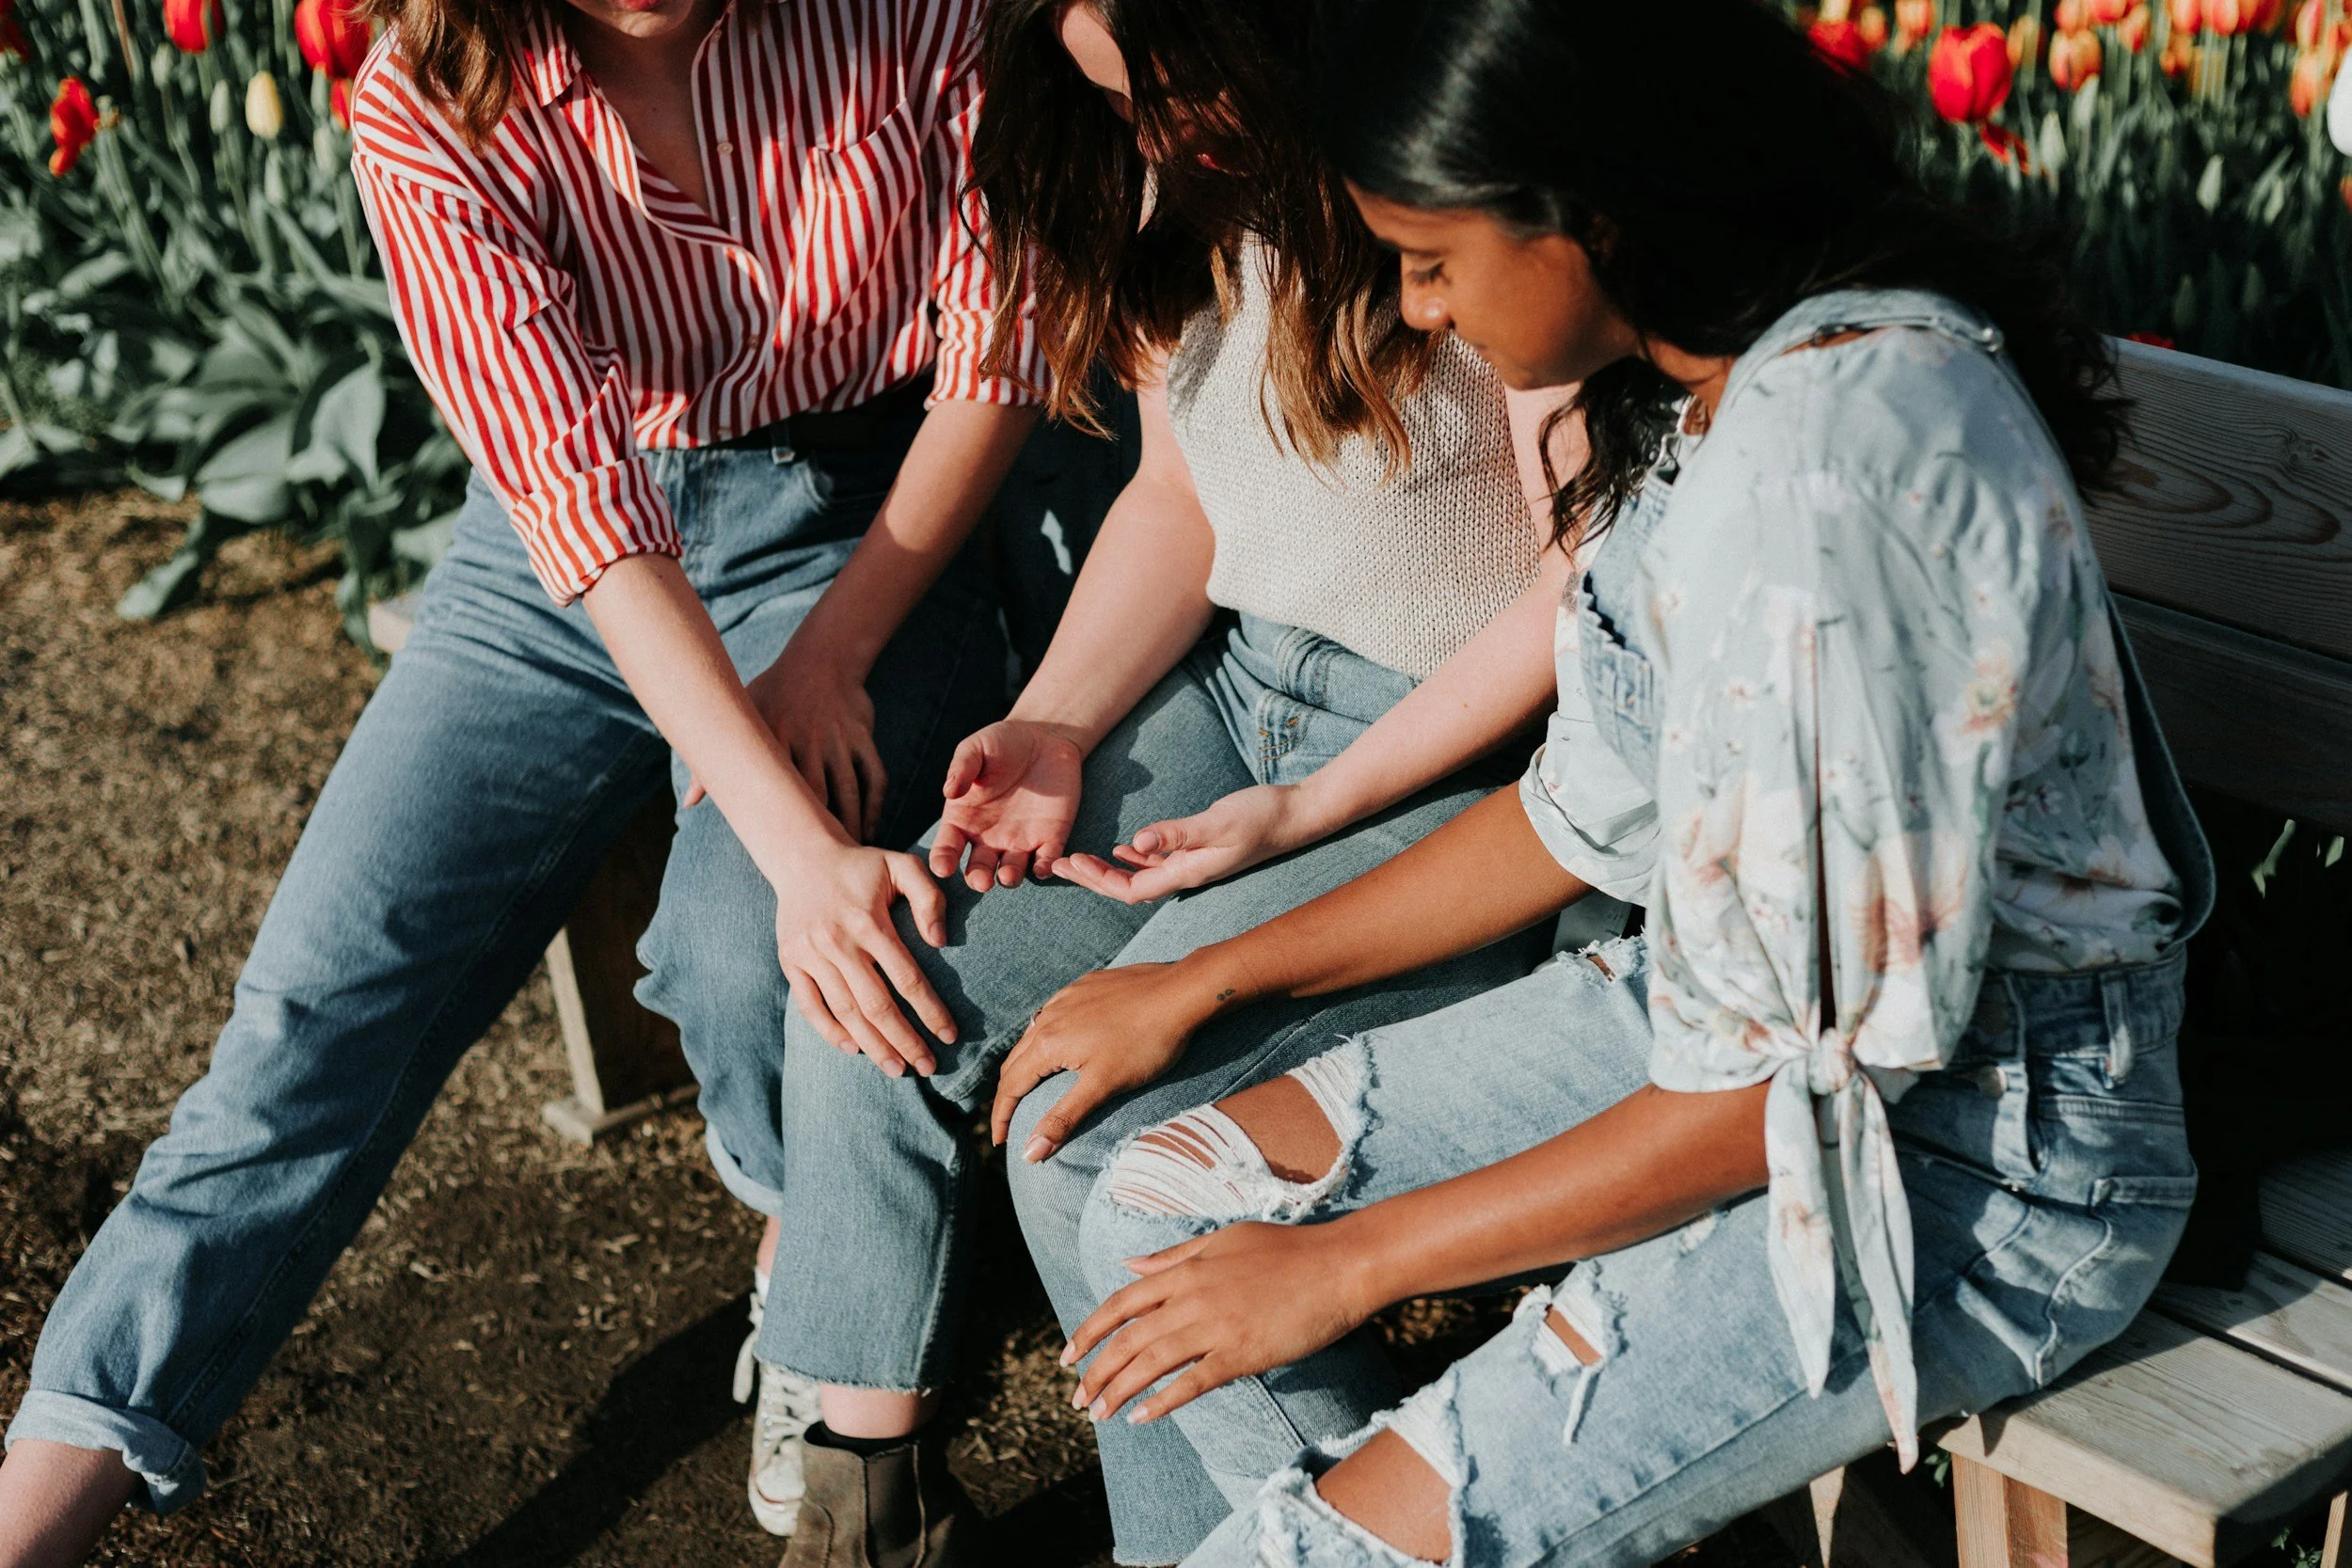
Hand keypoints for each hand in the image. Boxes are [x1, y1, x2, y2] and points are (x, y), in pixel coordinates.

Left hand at [686, 648, 884, 842]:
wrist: (821, 657)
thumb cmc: (773, 692)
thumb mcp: (742, 714)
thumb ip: (712, 763)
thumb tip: (688, 803)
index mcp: (775, 740)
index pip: (779, 791)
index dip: (784, 828)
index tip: (784, 860)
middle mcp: (809, 740)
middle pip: (818, 797)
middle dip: (822, 834)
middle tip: (820, 868)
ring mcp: (839, 739)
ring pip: (850, 791)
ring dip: (852, 825)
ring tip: (849, 856)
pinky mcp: (863, 737)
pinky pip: (875, 776)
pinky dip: (875, 805)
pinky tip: (870, 827)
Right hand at [775, 843, 956, 1076]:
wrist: (803, 858)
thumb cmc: (863, 866)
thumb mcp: (903, 866)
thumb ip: (929, 898)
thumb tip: (940, 942)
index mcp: (869, 921)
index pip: (907, 978)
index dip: (930, 1011)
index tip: (949, 1035)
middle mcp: (838, 942)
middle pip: (876, 1005)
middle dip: (905, 1040)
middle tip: (928, 1066)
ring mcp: (810, 954)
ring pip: (845, 1012)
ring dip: (873, 1045)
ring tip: (897, 1068)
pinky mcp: (791, 961)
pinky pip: (809, 1006)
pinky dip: (830, 1031)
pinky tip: (854, 1049)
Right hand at [929, 720, 1086, 891]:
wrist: (1043, 737)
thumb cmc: (1001, 743)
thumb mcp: (977, 748)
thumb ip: (962, 768)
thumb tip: (949, 791)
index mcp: (964, 819)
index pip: (948, 847)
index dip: (943, 860)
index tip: (942, 868)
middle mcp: (989, 837)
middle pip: (979, 869)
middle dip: (978, 879)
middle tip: (981, 881)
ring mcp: (1020, 841)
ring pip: (1011, 871)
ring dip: (1009, 878)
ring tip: (1007, 875)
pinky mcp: (1050, 837)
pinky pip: (1046, 860)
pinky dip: (1045, 868)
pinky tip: (1043, 867)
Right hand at [990, 962, 1216, 1158]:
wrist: (1181, 992)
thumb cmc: (1145, 1043)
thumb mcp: (1103, 1086)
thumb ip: (1063, 1119)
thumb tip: (1028, 1153)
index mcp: (1048, 1042)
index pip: (1010, 1085)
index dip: (1001, 1116)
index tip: (998, 1142)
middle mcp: (1049, 1016)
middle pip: (1015, 1059)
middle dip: (1009, 1092)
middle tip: (1010, 1119)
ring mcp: (1067, 996)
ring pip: (1034, 1034)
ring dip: (1026, 1062)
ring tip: (1031, 1085)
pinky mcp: (1086, 985)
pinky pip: (1055, 1013)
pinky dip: (1048, 1036)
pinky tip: (1063, 1042)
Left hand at [1051, 783, 1313, 904]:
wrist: (1297, 815)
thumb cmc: (1262, 816)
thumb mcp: (1217, 822)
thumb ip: (1178, 833)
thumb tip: (1135, 844)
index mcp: (1186, 873)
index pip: (1130, 889)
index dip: (1097, 881)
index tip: (1069, 863)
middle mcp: (1186, 875)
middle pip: (1128, 887)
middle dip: (1093, 878)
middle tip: (1059, 863)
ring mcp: (1194, 866)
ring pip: (1140, 876)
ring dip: (1109, 870)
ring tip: (1079, 859)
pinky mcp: (1201, 852)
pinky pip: (1159, 863)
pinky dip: (1135, 858)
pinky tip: (1124, 848)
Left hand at [1062, 1220, 1373, 1423]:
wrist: (1339, 1264)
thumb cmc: (1286, 1249)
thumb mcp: (1223, 1239)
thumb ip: (1174, 1254)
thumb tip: (1129, 1263)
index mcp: (1186, 1269)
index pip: (1121, 1302)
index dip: (1089, 1330)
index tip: (1067, 1356)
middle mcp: (1192, 1297)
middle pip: (1128, 1338)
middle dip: (1096, 1371)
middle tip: (1077, 1399)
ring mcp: (1216, 1326)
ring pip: (1152, 1362)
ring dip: (1119, 1390)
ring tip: (1099, 1415)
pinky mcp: (1242, 1353)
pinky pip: (1192, 1382)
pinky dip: (1163, 1401)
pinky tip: (1142, 1417)